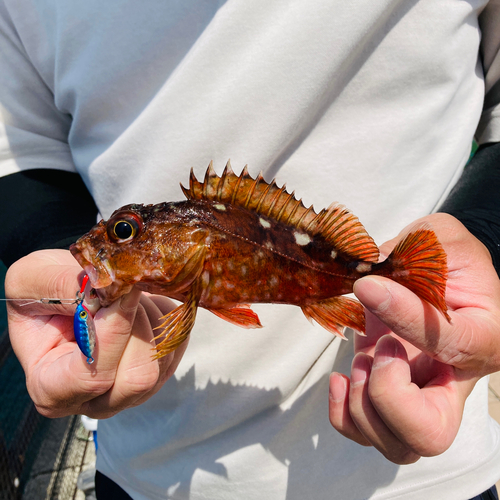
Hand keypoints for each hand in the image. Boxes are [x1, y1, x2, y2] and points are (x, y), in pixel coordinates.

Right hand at [6, 249, 185, 418]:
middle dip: (137, 324)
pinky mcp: (160, 371)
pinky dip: (165, 317)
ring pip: (161, 359)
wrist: (66, 289)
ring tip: (126, 295)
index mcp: (51, 389)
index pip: (93, 377)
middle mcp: (93, 400)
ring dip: (150, 316)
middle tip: (123, 290)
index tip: (122, 292)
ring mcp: (131, 391)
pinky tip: (142, 304)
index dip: (114, 333)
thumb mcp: (32, 279)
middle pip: (138, 378)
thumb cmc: (41, 289)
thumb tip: (106, 288)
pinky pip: (177, 345)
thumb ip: (61, 286)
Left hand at [328, 213, 499, 463]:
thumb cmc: (448, 258)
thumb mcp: (441, 237)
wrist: (443, 276)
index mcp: (483, 336)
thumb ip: (412, 254)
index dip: (405, 317)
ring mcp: (420, 393)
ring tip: (361, 360)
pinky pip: (366, 432)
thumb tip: (368, 279)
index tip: (370, 286)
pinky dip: (344, 415)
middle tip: (378, 352)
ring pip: (396, 445)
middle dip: (387, 396)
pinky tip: (342, 378)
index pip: (451, 344)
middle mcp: (455, 378)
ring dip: (362, 404)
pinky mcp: (389, 394)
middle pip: (430, 434)